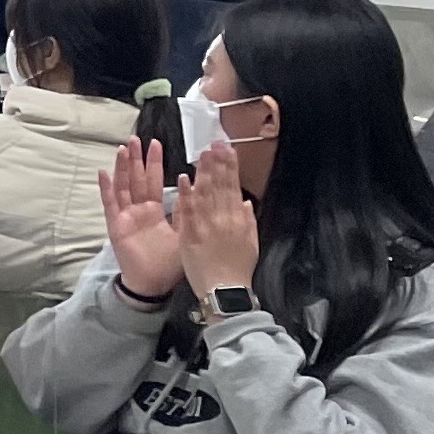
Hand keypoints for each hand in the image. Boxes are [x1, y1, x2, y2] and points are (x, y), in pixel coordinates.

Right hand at [98, 139, 184, 301]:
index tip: (156, 144)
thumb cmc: (168, 263)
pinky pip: (110, 204)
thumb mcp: (184, 234)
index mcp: (155, 211)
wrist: (152, 284)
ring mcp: (125, 216)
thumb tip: (193, 187)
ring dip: (123, 167)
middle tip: (136, 138)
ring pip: (123, 186)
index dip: (155, 163)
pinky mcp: (116, 225)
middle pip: (136, 179)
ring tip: (123, 148)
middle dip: (137, 159)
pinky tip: (103, 173)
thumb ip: (186, 212)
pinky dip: (106, 188)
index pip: (154, 181)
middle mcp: (138, 210)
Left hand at [174, 148, 262, 295]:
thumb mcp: (250, 242)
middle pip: (219, 186)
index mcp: (238, 219)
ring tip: (201, 154)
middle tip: (213, 143)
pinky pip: (187, 211)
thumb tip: (245, 202)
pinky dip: (185, 194)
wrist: (225, 290)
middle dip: (217, 163)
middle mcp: (223, 219)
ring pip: (204, 194)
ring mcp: (206, 226)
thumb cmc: (238, 268)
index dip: (229, 167)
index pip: (233, 187)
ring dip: (203, 172)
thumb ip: (247, 220)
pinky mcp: (190, 234)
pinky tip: (183, 178)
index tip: (226, 149)